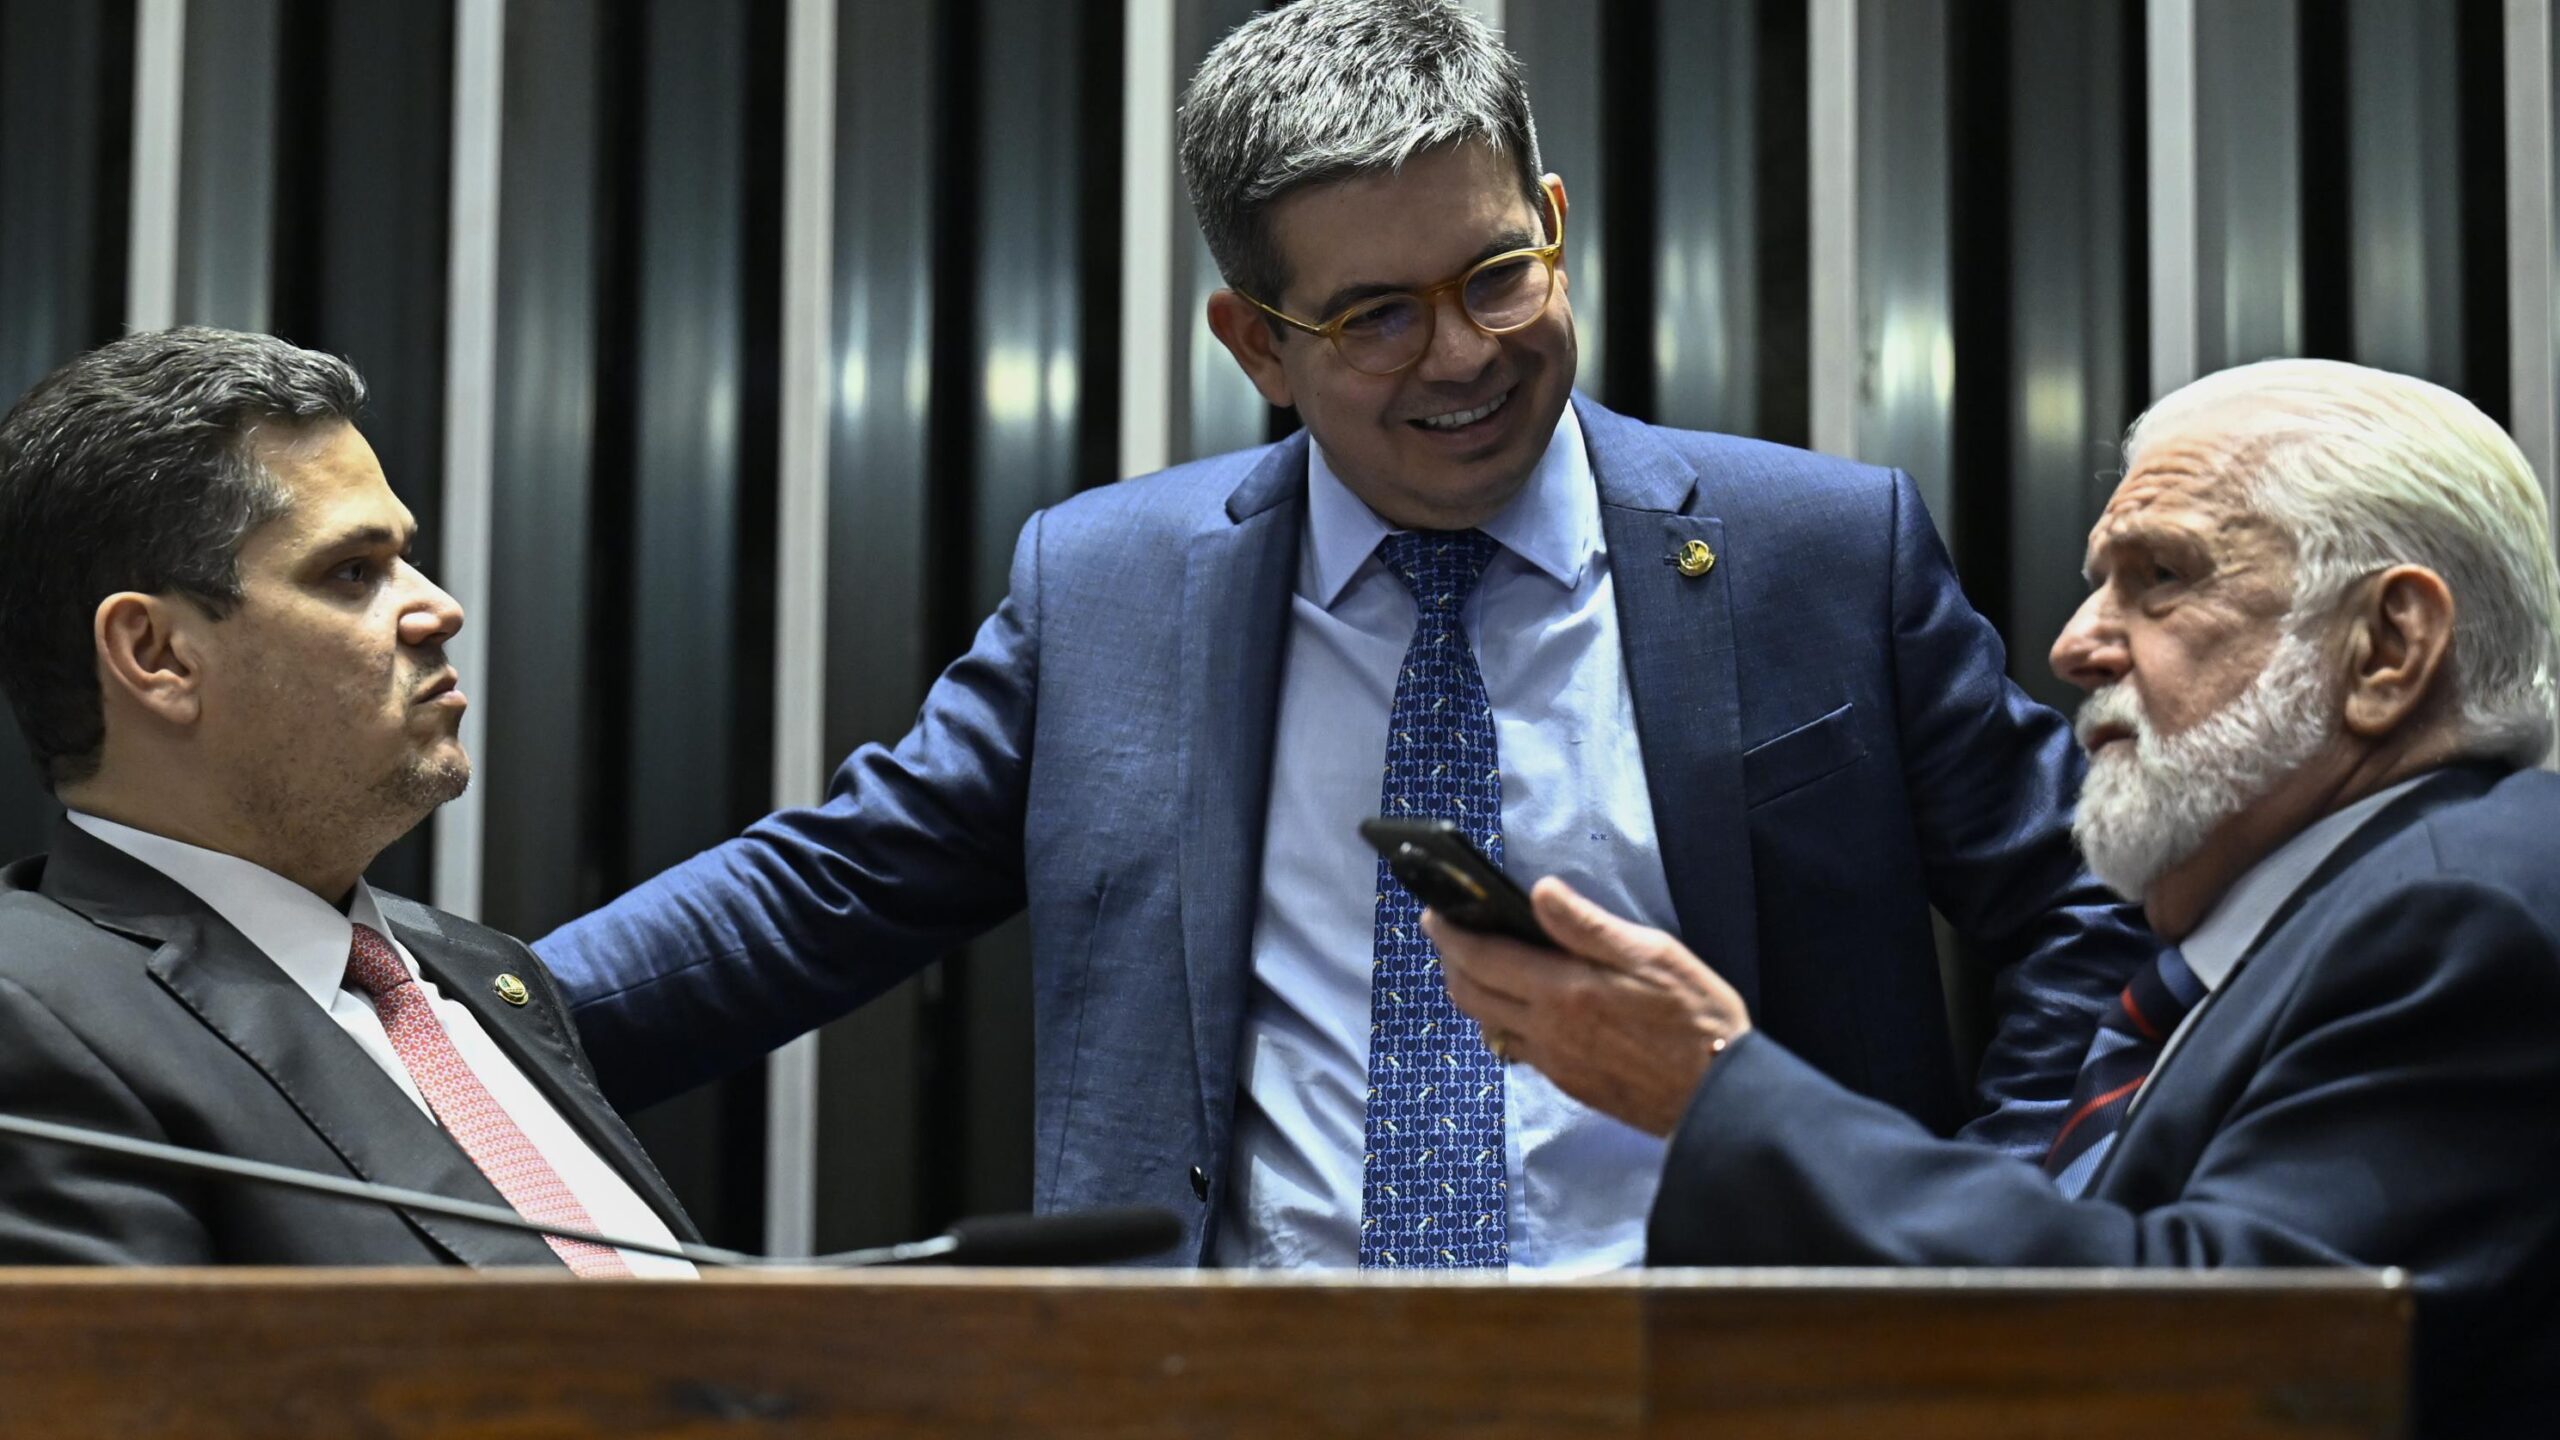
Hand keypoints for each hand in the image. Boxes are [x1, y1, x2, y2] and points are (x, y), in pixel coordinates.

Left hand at [1423, 876, 1750, 1136]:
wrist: (1718, 1097)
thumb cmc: (1695, 1017)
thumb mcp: (1652, 955)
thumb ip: (1588, 926)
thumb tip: (1539, 892)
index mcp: (1562, 992)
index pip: (1482, 958)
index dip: (1450, 934)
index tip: (1432, 914)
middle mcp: (1546, 1031)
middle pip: (1471, 995)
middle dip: (1451, 961)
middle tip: (1449, 934)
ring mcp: (1554, 1062)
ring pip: (1489, 1024)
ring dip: (1472, 992)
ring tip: (1479, 964)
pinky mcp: (1569, 1083)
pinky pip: (1517, 1049)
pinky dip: (1502, 1021)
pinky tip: (1520, 1007)